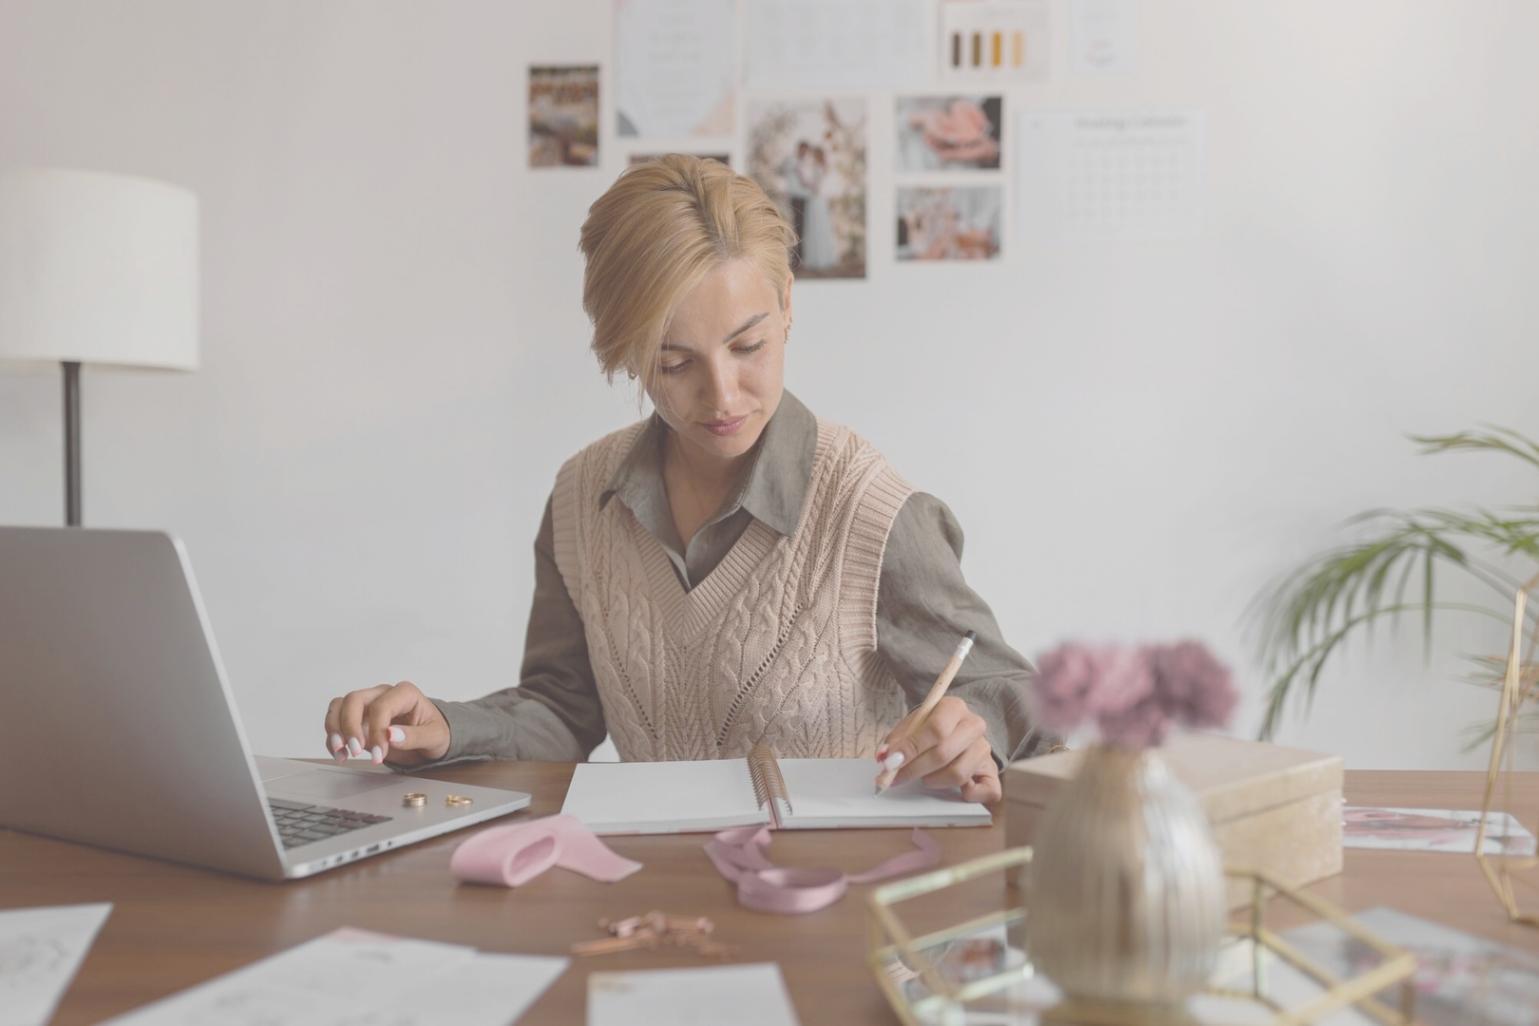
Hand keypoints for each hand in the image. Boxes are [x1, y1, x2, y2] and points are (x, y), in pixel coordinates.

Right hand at [322, 680, 450, 768]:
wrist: (430, 740)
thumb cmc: (434, 732)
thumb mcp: (434, 736)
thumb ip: (414, 736)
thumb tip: (390, 735)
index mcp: (404, 693)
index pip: (382, 706)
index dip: (377, 730)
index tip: (380, 753)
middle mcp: (382, 695)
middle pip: (354, 700)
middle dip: (350, 727)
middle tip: (356, 751)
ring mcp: (368, 706)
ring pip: (339, 706)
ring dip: (335, 729)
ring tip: (342, 752)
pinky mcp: (358, 720)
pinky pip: (336, 721)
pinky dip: (333, 737)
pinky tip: (341, 755)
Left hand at [875, 697, 1000, 803]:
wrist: (957, 731)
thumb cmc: (930, 729)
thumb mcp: (911, 726)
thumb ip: (897, 740)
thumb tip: (884, 757)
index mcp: (954, 707)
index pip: (936, 729)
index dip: (911, 748)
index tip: (890, 762)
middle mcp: (974, 725)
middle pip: (944, 753)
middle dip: (914, 769)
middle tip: (896, 777)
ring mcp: (985, 748)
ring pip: (958, 773)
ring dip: (933, 780)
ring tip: (924, 777)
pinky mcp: (992, 771)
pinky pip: (986, 790)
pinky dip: (968, 795)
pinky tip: (955, 789)